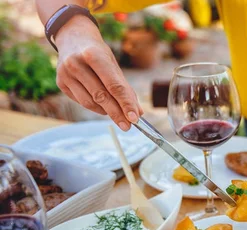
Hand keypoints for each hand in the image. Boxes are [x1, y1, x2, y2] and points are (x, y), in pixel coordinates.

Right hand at [54, 15, 142, 130]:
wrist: (72, 37)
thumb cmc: (97, 51)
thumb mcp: (112, 63)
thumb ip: (124, 87)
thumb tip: (137, 112)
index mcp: (93, 55)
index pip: (114, 85)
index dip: (125, 103)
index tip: (135, 118)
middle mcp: (76, 64)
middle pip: (101, 96)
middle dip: (117, 113)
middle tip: (128, 125)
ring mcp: (65, 74)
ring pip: (90, 102)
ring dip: (106, 111)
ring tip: (118, 114)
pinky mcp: (60, 82)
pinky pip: (81, 101)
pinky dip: (95, 107)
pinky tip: (103, 106)